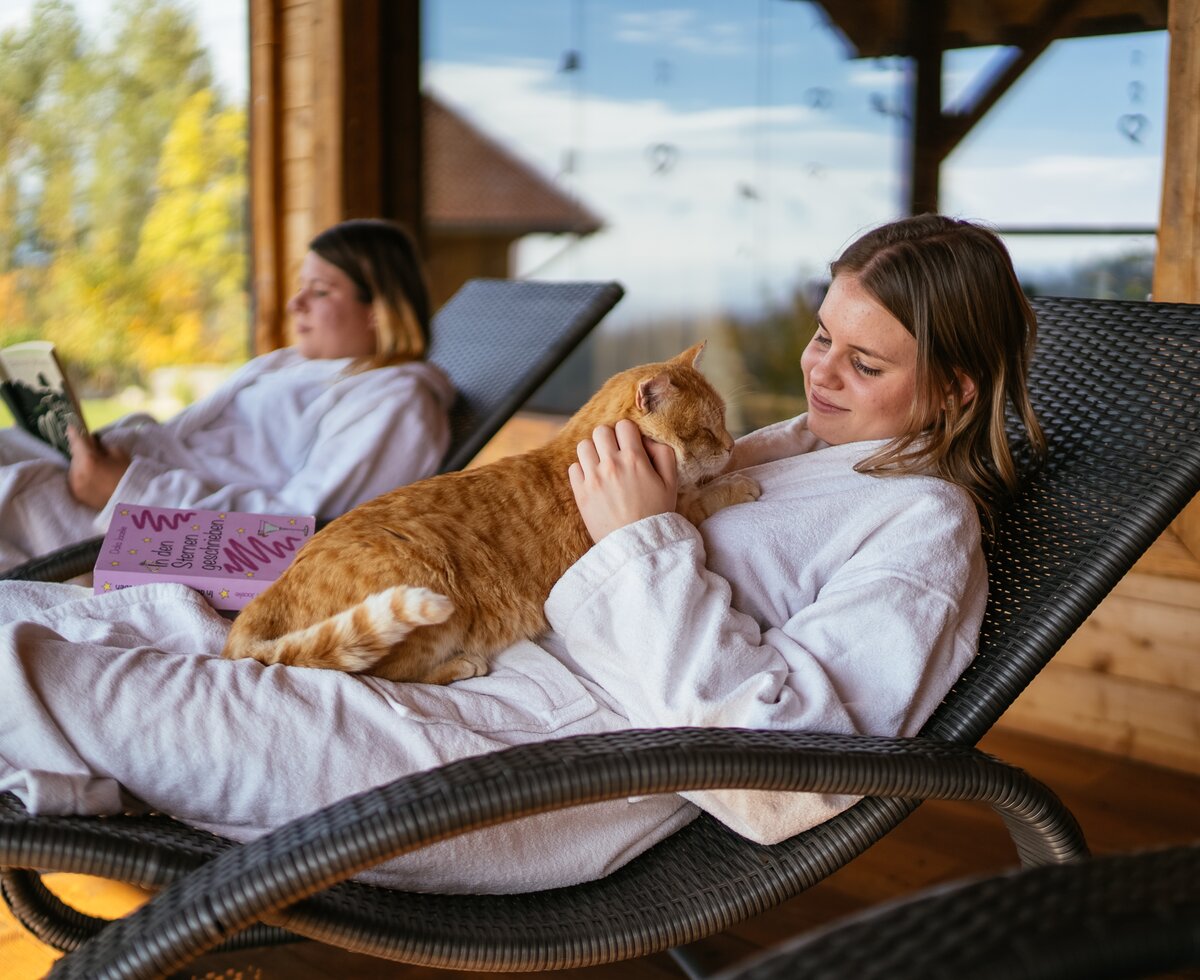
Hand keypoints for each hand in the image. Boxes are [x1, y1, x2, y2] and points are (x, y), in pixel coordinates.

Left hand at [66, 426, 130, 510]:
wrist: (132, 500)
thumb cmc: (128, 475)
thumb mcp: (118, 454)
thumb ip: (101, 446)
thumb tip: (91, 442)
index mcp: (88, 460)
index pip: (76, 441)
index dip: (74, 433)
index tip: (71, 427)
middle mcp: (77, 473)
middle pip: (75, 455)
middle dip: (82, 452)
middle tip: (95, 453)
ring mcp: (75, 485)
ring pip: (74, 467)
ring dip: (81, 465)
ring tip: (96, 469)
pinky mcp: (76, 494)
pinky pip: (75, 479)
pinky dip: (81, 476)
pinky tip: (93, 478)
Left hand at [569, 418, 677, 542]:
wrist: (638, 545)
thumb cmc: (657, 513)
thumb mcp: (671, 482)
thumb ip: (663, 453)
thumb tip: (646, 439)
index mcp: (634, 459)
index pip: (623, 425)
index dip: (628, 433)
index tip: (630, 445)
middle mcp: (611, 464)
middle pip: (600, 431)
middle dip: (608, 439)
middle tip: (615, 454)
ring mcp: (593, 478)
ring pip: (583, 446)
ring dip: (593, 452)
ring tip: (602, 466)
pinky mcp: (580, 493)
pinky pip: (573, 467)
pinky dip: (582, 470)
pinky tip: (594, 480)